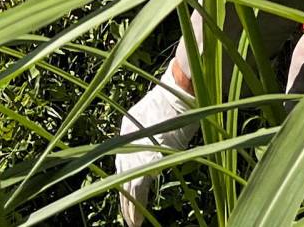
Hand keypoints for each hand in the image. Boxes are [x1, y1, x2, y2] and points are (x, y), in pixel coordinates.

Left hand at [114, 60, 197, 226]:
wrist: (182, 90)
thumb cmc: (178, 99)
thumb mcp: (161, 117)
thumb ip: (155, 131)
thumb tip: (159, 143)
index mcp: (128, 126)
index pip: (123, 159)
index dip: (124, 179)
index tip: (126, 194)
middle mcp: (126, 137)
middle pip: (121, 173)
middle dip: (124, 196)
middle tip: (126, 216)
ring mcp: (136, 147)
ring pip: (127, 184)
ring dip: (128, 206)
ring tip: (131, 222)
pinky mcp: (148, 157)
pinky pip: (138, 187)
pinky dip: (136, 205)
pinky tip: (135, 221)